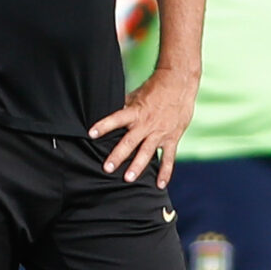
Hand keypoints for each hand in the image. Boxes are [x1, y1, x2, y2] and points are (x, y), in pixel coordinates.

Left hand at [89, 66, 197, 184]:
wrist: (179, 84)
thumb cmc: (155, 89)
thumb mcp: (136, 95)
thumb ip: (124, 107)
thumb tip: (109, 112)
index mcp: (135, 112)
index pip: (116, 119)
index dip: (104, 125)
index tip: (91, 133)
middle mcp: (146, 124)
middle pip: (130, 141)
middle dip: (118, 155)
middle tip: (107, 168)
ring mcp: (160, 133)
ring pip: (147, 152)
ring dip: (137, 166)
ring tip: (128, 179)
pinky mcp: (172, 138)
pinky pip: (168, 158)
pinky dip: (165, 172)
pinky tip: (159, 185)